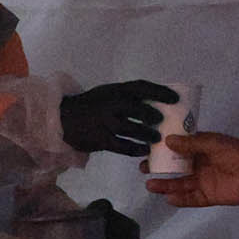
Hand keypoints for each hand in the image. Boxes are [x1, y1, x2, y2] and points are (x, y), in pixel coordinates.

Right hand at [60, 78, 177, 155]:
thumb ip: (127, 97)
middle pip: (137, 109)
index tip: (175, 99)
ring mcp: (105, 122)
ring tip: (156, 139)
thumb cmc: (91, 105)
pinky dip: (134, 149)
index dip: (160, 92)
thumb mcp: (107, 94)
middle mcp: (111, 104)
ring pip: (131, 129)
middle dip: (152, 115)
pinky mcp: (100, 139)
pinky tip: (143, 151)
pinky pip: (121, 145)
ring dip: (146, 134)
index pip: (141, 87)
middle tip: (162, 121)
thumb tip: (156, 104)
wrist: (62, 119)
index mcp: (115, 90)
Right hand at [148, 131, 238, 205]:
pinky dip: (181, 199)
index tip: (148, 150)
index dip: (164, 150)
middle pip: (176, 168)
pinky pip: (192, 199)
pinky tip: (168, 198)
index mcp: (203, 149)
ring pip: (181, 184)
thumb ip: (191, 143)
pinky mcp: (209, 196)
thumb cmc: (235, 153)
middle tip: (145, 169)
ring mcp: (204, 182)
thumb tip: (168, 141)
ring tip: (151, 185)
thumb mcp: (212, 143)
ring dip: (166, 185)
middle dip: (161, 169)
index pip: (180, 149)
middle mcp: (201, 165)